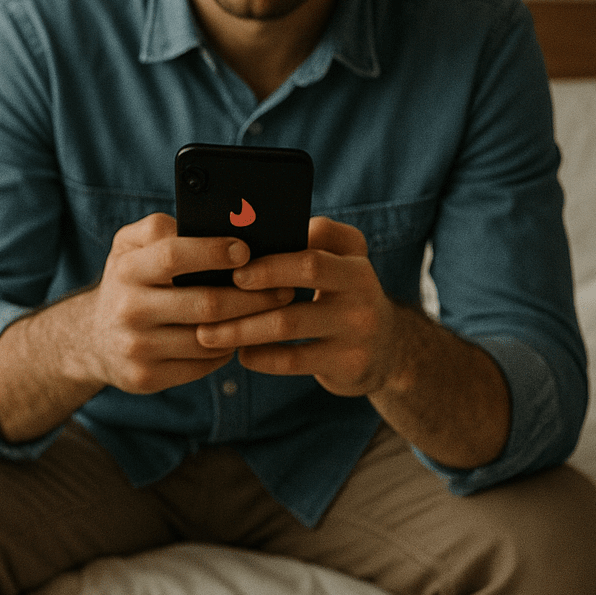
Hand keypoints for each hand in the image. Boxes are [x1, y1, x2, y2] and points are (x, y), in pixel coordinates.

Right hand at [77, 213, 297, 393]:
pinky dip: (226, 350)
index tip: (245, 249)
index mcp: (126, 270)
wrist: (92, 338)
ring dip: (247, 326)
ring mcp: (137, 348)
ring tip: (269, 313)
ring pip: (211, 339)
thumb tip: (205, 225)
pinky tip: (237, 337)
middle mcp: (128, 310)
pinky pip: (204, 364)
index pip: (173, 256)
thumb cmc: (127, 281)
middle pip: (206, 304)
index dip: (213, 251)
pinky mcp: (146, 378)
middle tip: (283, 289)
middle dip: (253, 296)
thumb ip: (158, 228)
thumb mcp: (128, 246)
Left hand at [196, 217, 400, 396]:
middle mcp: (363, 291)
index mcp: (355, 261)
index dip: (272, 257)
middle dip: (256, 282)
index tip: (233, 264)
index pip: (314, 247)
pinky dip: (261, 357)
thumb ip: (315, 238)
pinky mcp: (350, 365)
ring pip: (289, 324)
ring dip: (241, 328)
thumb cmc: (344, 294)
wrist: (388, 350)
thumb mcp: (343, 260)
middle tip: (211, 295)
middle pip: (305, 276)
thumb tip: (261, 229)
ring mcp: (359, 330)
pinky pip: (294, 361)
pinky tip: (241, 353)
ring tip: (207, 333)